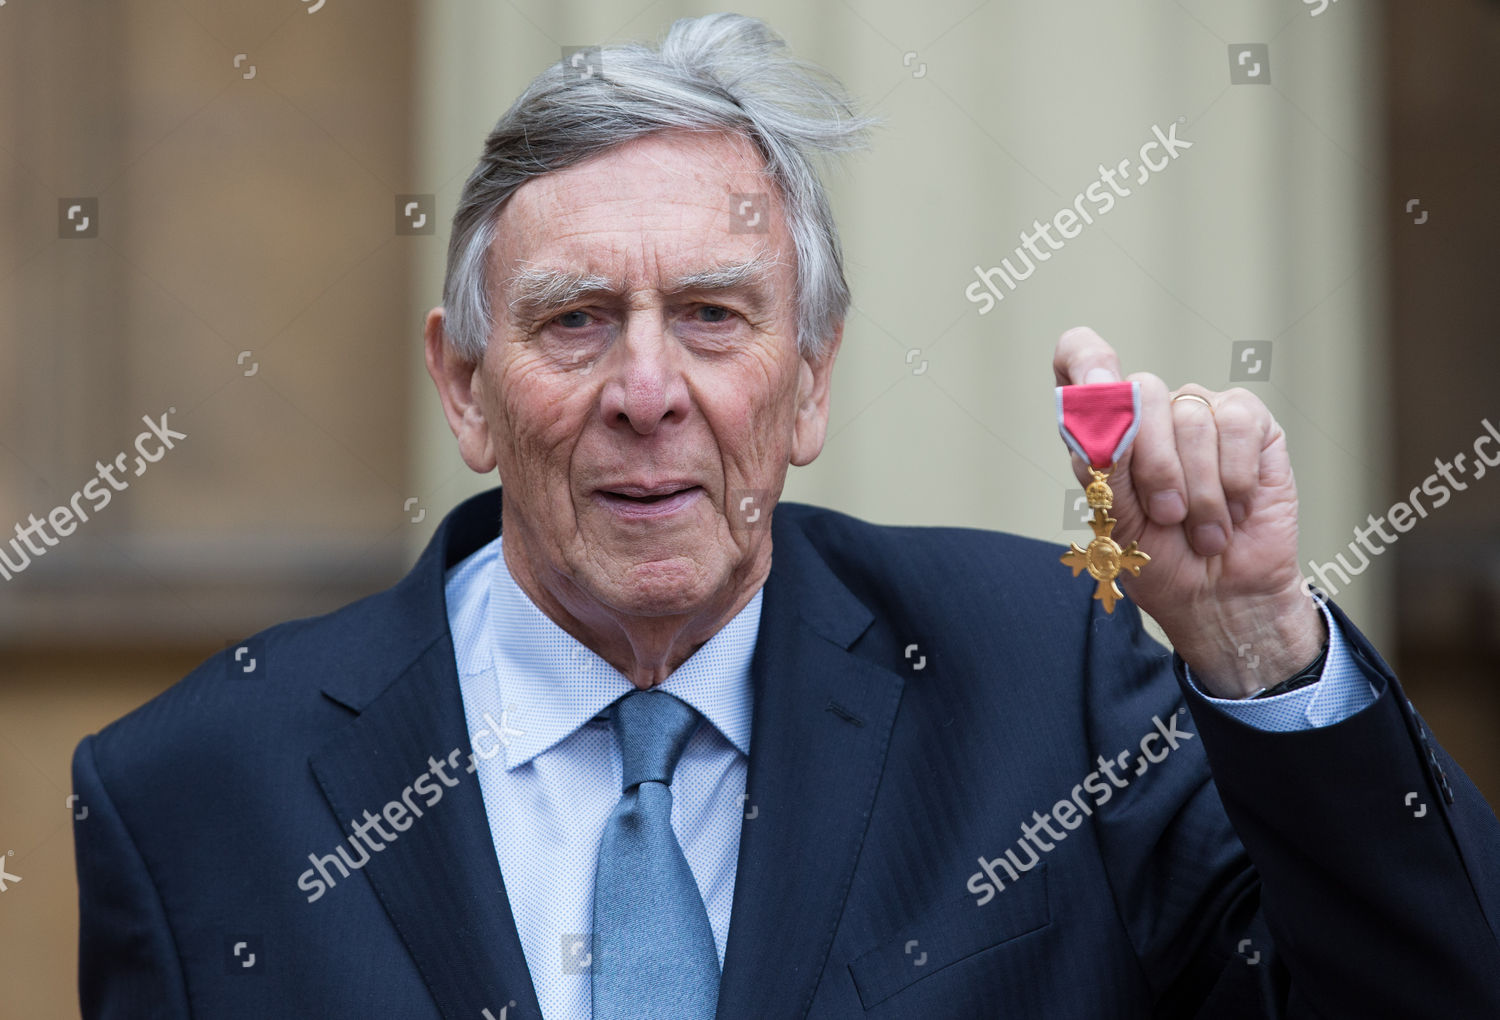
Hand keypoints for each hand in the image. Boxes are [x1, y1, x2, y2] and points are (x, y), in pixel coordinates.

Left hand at [1054, 327, 1323, 695]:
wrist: (1221, 597)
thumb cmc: (1161, 560)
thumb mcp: (1116, 523)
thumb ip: (1103, 466)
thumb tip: (1102, 411)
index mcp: (1106, 429)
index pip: (1081, 357)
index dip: (1085, 360)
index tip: (1095, 385)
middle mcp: (1150, 411)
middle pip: (1142, 391)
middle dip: (1154, 465)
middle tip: (1167, 515)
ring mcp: (1200, 411)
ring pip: (1191, 418)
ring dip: (1199, 490)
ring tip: (1203, 530)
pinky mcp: (1249, 423)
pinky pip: (1237, 423)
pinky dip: (1234, 479)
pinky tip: (1235, 509)